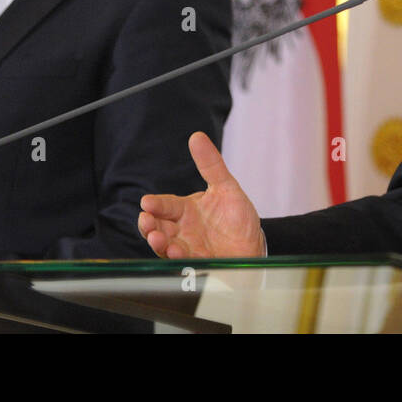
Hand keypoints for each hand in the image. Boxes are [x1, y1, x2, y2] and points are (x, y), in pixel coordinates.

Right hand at [138, 131, 265, 258]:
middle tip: (146, 222)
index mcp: (186, 210)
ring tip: (157, 239)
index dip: (155, 204)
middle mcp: (182, 230)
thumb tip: (197, 136)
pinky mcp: (197, 265)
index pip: (165, 205)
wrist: (255, 246)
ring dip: (158, 243)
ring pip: (164, 246)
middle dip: (148, 225)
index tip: (147, 203)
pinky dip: (177, 258)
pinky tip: (177, 253)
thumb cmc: (238, 218)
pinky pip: (183, 262)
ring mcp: (187, 248)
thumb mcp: (227, 188)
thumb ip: (211, 165)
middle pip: (158, 226)